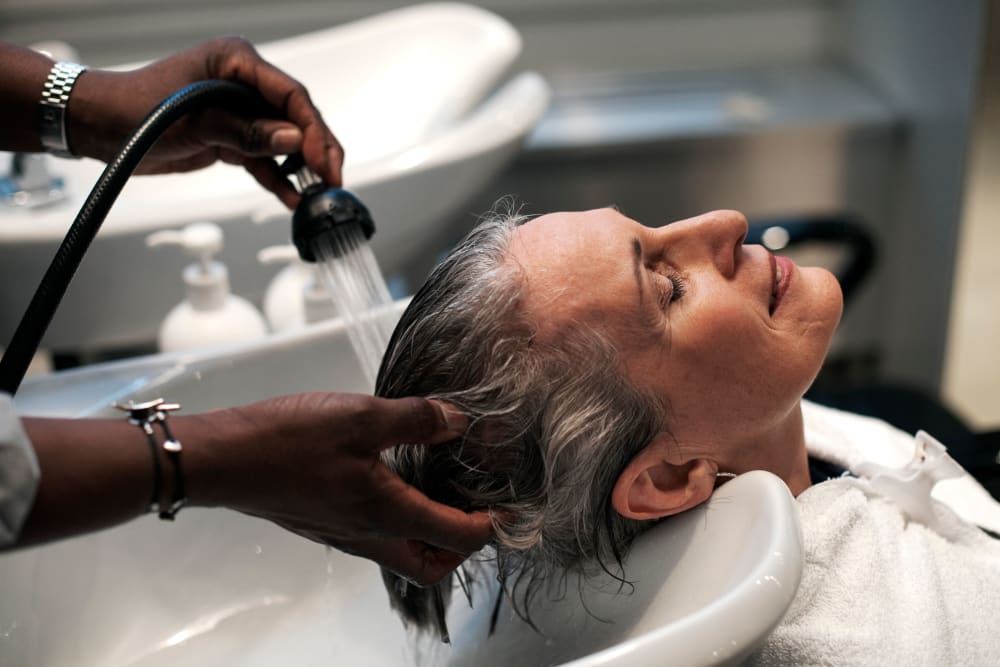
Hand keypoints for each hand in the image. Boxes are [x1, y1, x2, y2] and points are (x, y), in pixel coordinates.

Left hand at [68, 37, 341, 207]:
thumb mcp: (195, 120)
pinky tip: (292, 198)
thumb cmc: (136, 108)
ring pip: (285, 141)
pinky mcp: (231, 136)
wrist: (102, 126)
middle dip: (317, 150)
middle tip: (332, 180)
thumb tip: (293, 140)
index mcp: (236, 62)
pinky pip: (264, 159)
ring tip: (318, 194)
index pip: (290, 94)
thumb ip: (246, 131)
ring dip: (302, 168)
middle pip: (295, 117)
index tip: (321, 160)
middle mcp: (243, 83)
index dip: (312, 129)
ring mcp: (239, 111)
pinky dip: (278, 179)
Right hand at [189, 393, 492, 584]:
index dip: (493, 526)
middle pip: (431, 564)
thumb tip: (458, 422)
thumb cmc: (289, 440)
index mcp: (388, 514)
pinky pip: (376, 537)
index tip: (511, 508)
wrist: (225, 460)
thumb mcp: (362, 416)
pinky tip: (395, 480)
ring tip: (440, 491)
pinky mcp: (326, 525)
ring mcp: (345, 535)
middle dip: (462, 545)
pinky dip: (399, 521)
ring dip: (430, 533)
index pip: (459, 537)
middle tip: (475, 509)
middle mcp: (369, 536)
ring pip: (402, 553)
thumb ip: (417, 420)